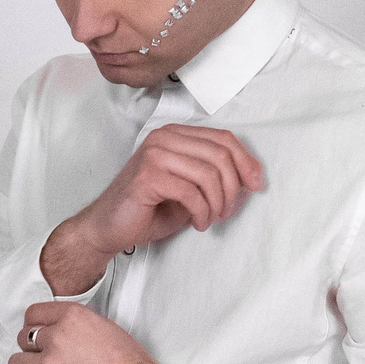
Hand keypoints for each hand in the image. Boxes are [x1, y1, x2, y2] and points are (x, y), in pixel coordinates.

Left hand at [8, 304, 167, 363]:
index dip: (33, 328)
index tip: (35, 337)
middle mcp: (58, 339)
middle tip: (45, 363)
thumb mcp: (106, 329)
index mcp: (72, 318)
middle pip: (23, 339)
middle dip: (32, 352)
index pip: (33, 314)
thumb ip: (78, 327)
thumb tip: (62, 332)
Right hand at [40, 123, 263, 294]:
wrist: (108, 228)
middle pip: (220, 155)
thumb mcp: (189, 190)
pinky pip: (191, 192)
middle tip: (229, 212)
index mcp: (175, 135)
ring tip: (211, 219)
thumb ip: (214, 178)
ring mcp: (154, 154)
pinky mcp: (147, 176)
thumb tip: (251, 180)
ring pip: (209, 173)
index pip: (223, 138)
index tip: (256, 185)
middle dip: (234, 188)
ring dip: (218, 203)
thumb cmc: (147, 210)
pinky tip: (198, 223)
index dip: (246, 161)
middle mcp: (164, 139)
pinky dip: (202, 212)